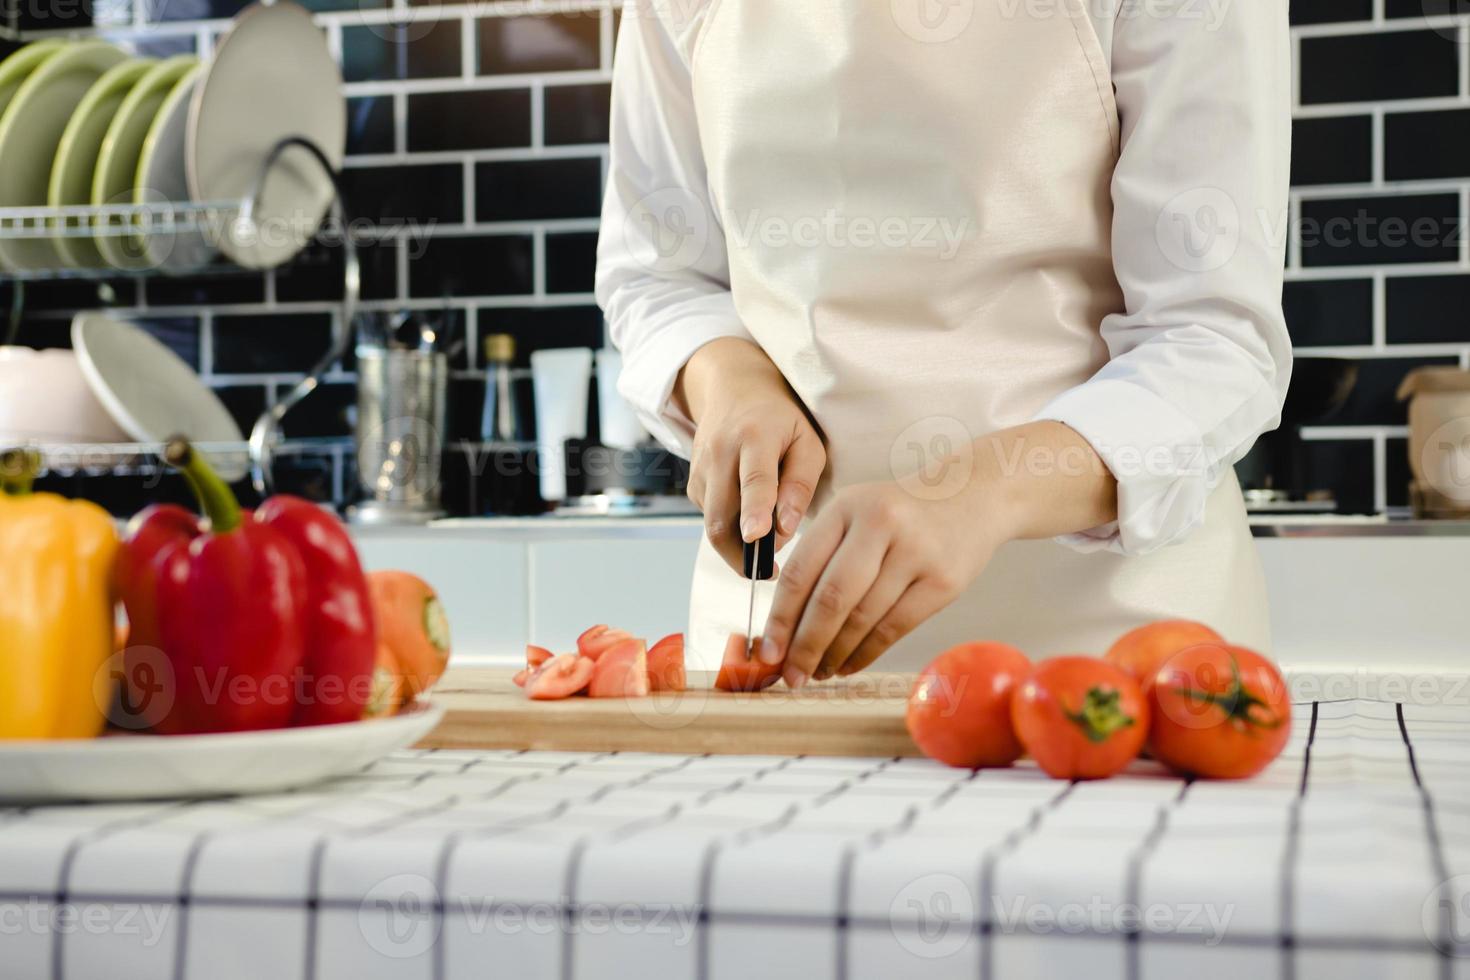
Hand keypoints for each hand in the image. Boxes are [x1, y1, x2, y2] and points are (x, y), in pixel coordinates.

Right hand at [677, 338, 825, 571]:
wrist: (734, 390)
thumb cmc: (781, 419)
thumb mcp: (807, 442)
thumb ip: (800, 485)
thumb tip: (785, 528)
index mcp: (755, 436)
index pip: (754, 479)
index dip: (754, 510)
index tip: (755, 536)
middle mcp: (720, 452)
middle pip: (721, 515)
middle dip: (741, 553)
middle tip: (768, 572)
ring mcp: (700, 469)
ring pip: (711, 524)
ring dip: (735, 548)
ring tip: (762, 551)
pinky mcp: (692, 484)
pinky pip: (710, 518)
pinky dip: (729, 529)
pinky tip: (748, 518)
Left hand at [758, 482, 1003, 686]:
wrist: (973, 496)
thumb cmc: (900, 513)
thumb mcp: (856, 512)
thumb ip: (820, 553)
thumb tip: (782, 623)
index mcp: (847, 506)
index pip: (803, 569)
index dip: (780, 617)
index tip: (766, 651)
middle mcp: (880, 524)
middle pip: (831, 598)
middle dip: (805, 645)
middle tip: (791, 675)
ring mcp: (916, 552)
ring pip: (863, 619)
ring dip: (834, 655)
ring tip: (818, 673)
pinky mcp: (943, 581)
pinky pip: (894, 628)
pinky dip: (866, 654)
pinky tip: (848, 665)